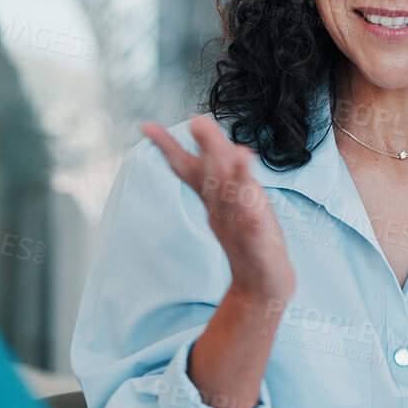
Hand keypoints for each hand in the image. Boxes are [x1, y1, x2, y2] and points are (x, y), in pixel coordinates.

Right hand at [142, 115, 293, 302]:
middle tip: (198, 121)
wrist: (261, 286)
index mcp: (214, 197)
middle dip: (209, 149)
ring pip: (235, 200)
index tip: (146, 127)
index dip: (169, 147)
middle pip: (213, 177)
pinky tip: (254, 207)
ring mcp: (240, 228)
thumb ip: (221, 171)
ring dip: (235, 177)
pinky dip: (253, 219)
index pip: (190, 168)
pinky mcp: (259, 247)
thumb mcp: (232, 202)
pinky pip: (254, 231)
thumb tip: (213, 137)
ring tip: (239, 152)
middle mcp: (223, 210)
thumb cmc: (248, 240)